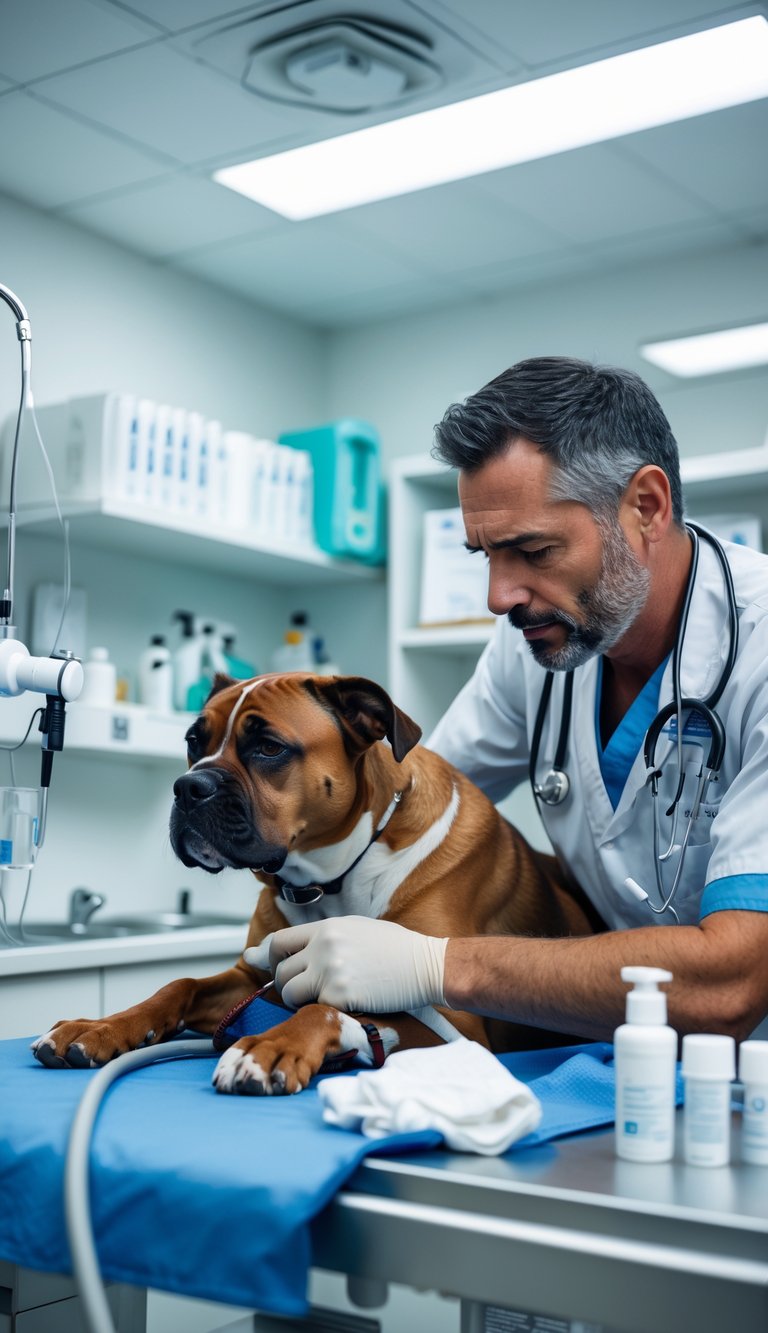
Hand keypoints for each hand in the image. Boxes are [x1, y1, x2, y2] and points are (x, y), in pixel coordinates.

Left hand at [244, 916, 447, 1012]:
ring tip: (324, 996)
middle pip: (280, 971)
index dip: (271, 957)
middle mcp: (323, 947)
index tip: (269, 965)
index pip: (278, 941)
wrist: (426, 965)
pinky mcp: (340, 996)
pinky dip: (326, 1010)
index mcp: (326, 928)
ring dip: (300, 1001)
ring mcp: (330, 971)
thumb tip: (267, 950)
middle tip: (307, 988)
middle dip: (287, 984)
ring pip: (290, 993)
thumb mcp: (354, 930)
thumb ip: (317, 939)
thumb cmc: (393, 949)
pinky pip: (315, 1009)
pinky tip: (347, 1003)